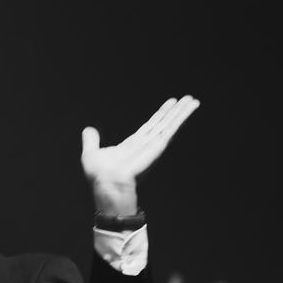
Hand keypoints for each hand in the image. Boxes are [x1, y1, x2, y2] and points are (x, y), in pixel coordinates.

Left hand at [82, 96, 199, 213]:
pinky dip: (180, 118)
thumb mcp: (91, 154)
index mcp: (133, 145)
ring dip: (182, 112)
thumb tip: (88, 129)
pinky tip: (189, 109)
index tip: (171, 103)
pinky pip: (171, 129)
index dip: (160, 114)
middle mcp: (145, 144)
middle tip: (189, 98)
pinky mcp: (157, 146)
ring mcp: (152, 145)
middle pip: (163, 123)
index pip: (149, 126)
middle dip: (176, 112)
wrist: (106, 184)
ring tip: (193, 100)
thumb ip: (92, 141)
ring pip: (169, 124)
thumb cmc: (99, 176)